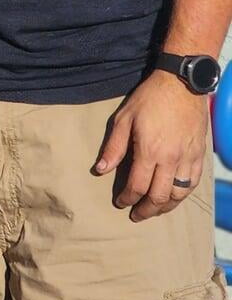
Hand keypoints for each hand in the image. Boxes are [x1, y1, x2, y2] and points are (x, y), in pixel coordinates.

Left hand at [93, 72, 209, 220]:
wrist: (182, 84)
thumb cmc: (149, 99)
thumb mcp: (124, 119)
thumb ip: (113, 147)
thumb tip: (100, 171)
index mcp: (150, 151)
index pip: (137, 186)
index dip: (127, 199)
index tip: (120, 203)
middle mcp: (171, 160)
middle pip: (159, 197)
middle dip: (145, 210)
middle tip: (136, 215)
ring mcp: (188, 158)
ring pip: (178, 194)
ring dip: (165, 207)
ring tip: (154, 210)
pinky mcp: (199, 154)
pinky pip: (192, 183)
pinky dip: (182, 195)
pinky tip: (173, 197)